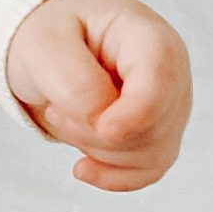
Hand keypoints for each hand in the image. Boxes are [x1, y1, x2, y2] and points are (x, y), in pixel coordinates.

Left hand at [3, 0, 191, 190]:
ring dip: (96, 150)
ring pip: (151, 154)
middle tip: (57, 108)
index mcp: (147, 36)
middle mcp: (169, 71)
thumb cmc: (49, 35)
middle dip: (95, 132)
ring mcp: (168, 105)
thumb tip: (102, 120)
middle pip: (154, 127)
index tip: (101, 128)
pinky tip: (83, 168)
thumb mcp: (43, 45)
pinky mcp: (158, 134)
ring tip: (65, 117)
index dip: (134, 115)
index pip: (161, 82)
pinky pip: (148, 171)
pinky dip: (112, 176)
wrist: (48, 47)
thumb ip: (74, 81)